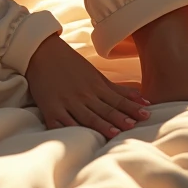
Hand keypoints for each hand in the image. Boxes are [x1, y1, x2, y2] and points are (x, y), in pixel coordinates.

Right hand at [24, 32, 151, 139]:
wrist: (41, 51)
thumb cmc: (70, 63)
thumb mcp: (95, 74)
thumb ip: (117, 89)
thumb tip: (143, 98)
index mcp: (95, 86)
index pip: (117, 99)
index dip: (131, 107)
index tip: (146, 114)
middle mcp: (83, 95)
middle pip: (103, 109)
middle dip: (119, 118)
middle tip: (133, 125)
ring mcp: (67, 102)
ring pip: (86, 117)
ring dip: (100, 124)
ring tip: (114, 132)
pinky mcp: (51, 109)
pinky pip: (62, 123)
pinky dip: (70, 129)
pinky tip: (78, 136)